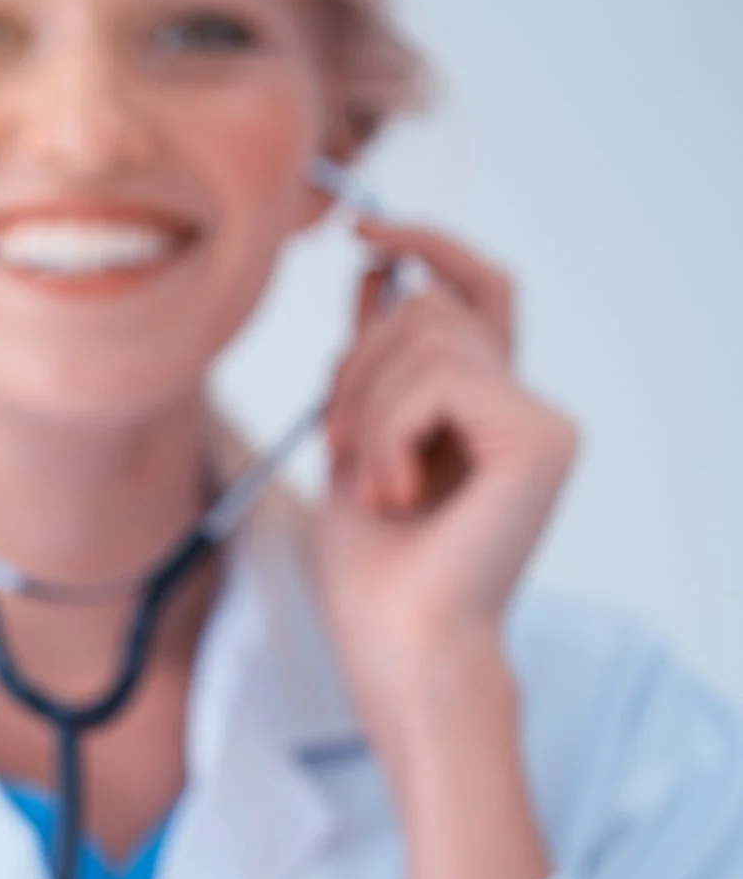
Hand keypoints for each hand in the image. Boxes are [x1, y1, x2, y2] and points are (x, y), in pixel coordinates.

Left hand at [315, 220, 575, 708]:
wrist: (399, 646)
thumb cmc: (372, 572)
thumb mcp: (354, 443)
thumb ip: (371, 366)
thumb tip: (376, 270)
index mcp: (486, 408)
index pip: (474, 289)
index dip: (426, 245)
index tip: (361, 232)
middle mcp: (525, 407)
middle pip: (428, 308)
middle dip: (356, 366)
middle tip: (337, 448)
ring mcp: (541, 420)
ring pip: (424, 338)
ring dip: (367, 410)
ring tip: (372, 485)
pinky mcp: (541, 438)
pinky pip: (439, 380)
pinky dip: (390, 431)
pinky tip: (395, 492)